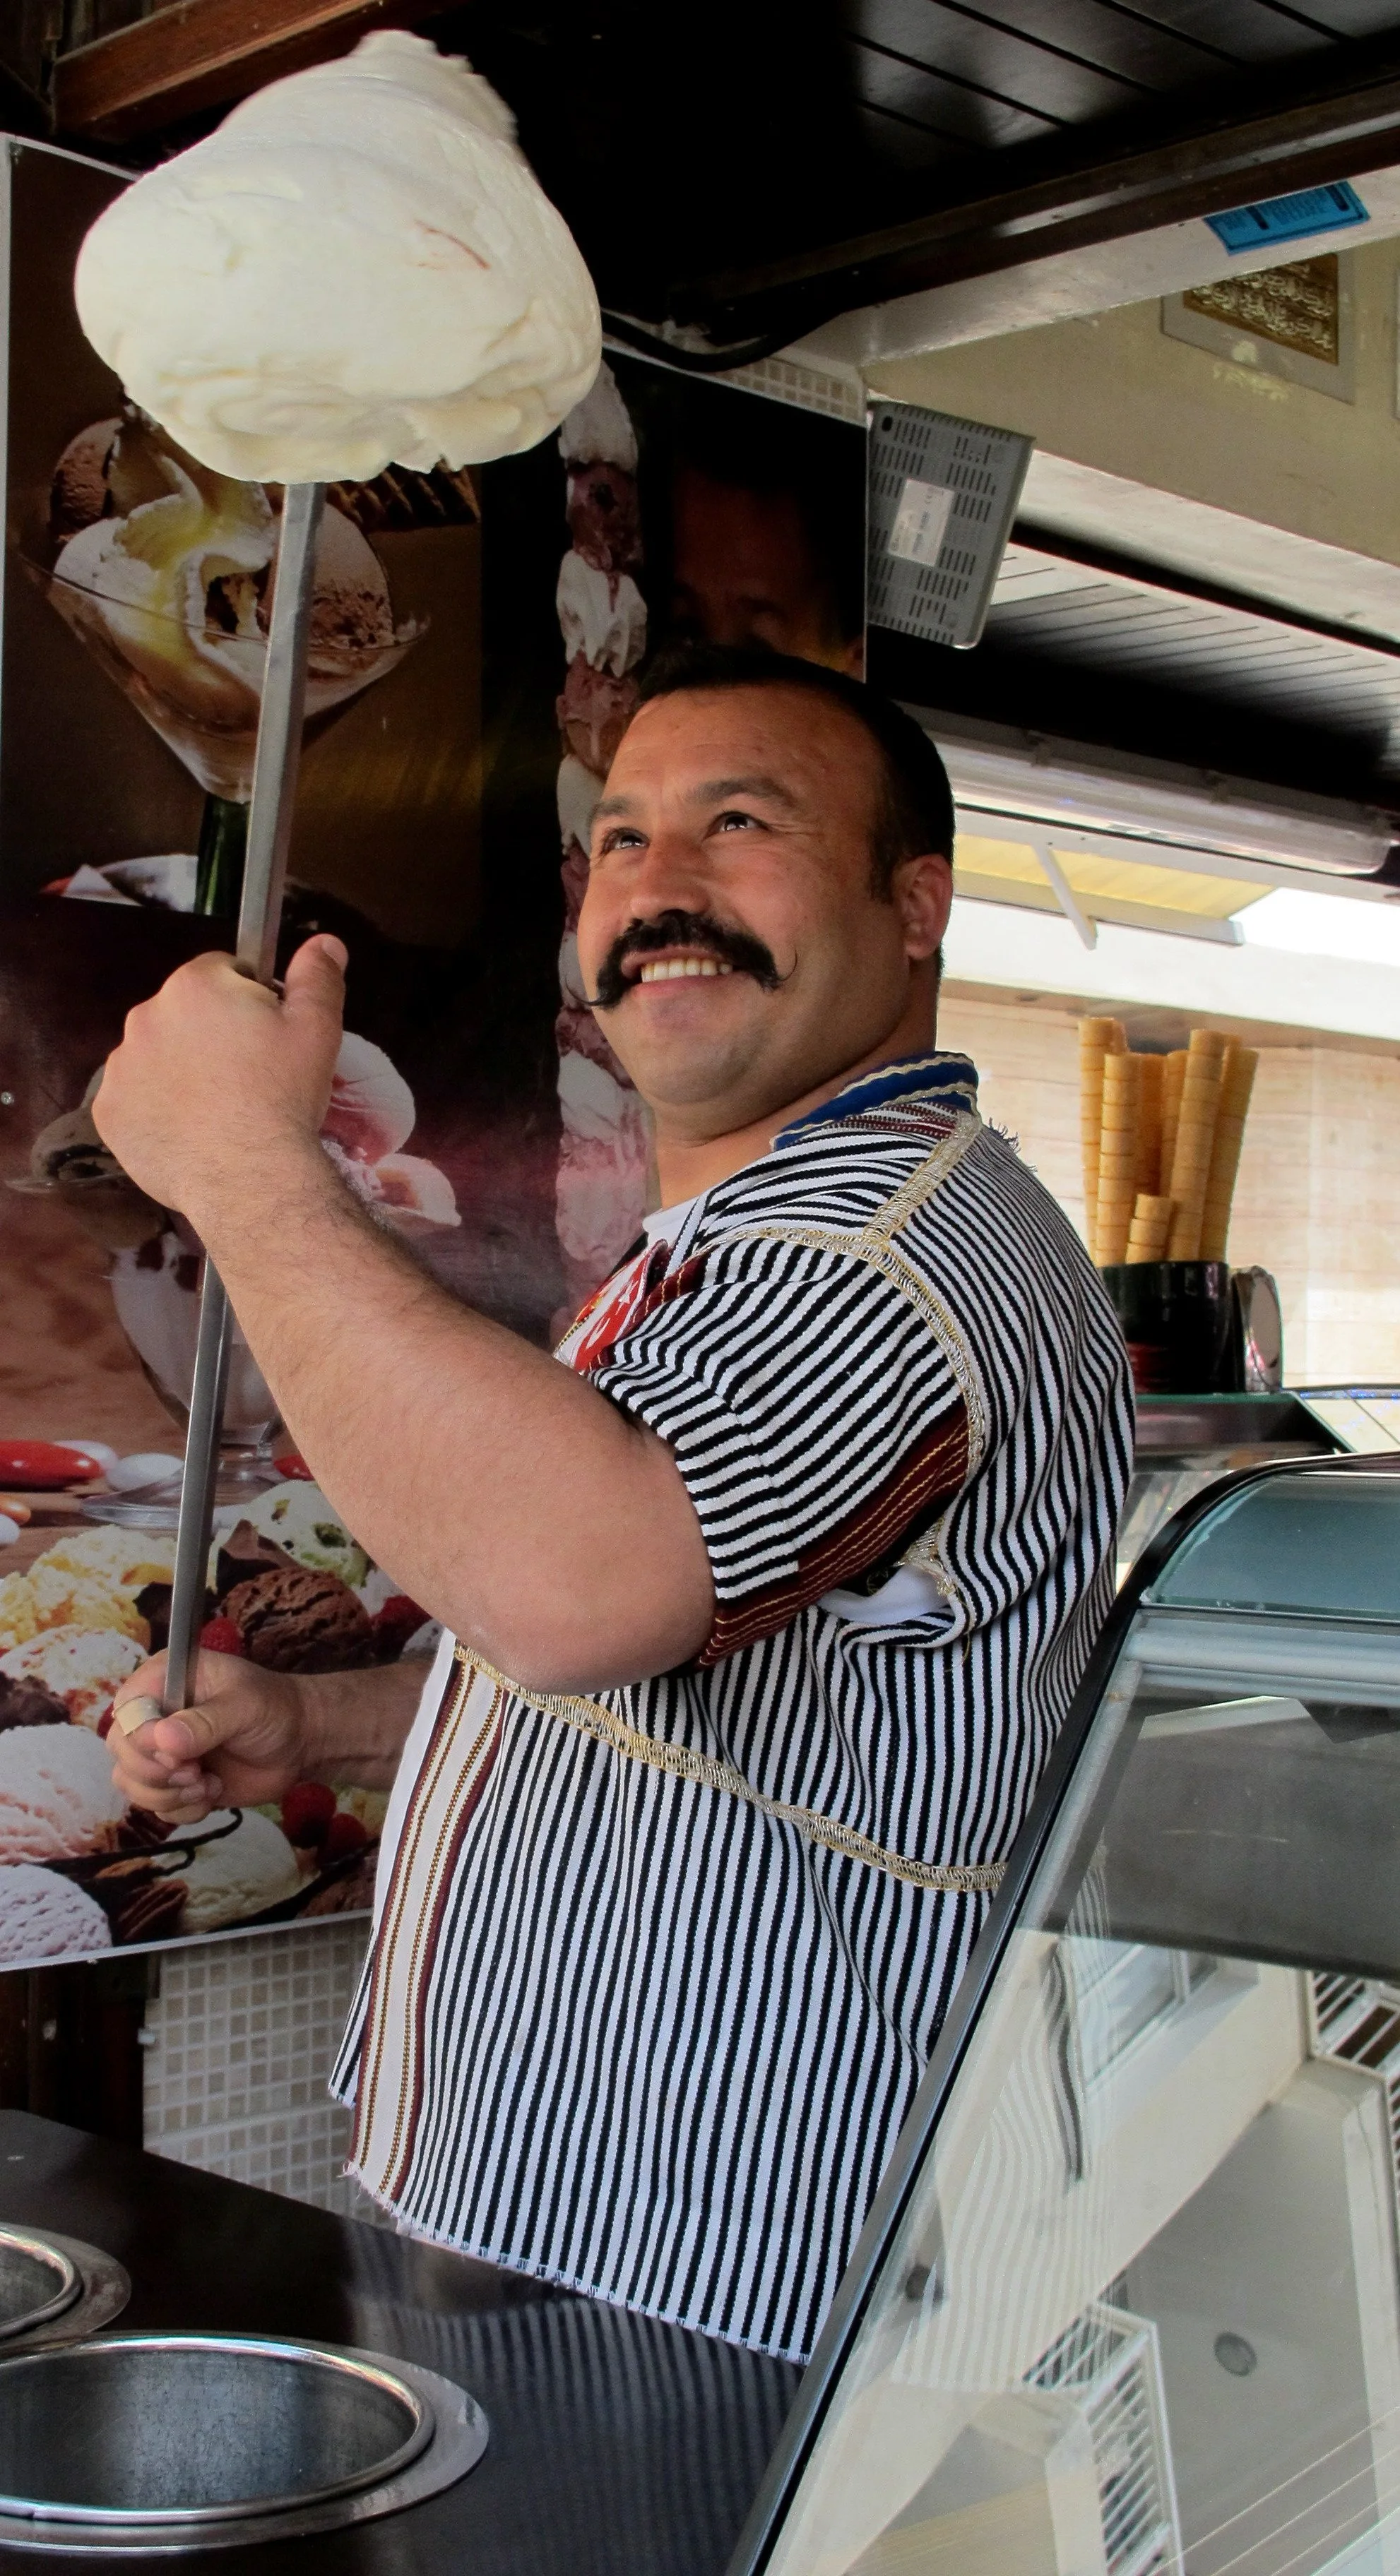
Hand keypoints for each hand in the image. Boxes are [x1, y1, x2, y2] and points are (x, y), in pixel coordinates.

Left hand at [91, 935, 347, 1224]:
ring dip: (179, 1070)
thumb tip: (325, 942)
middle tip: (246, 1077)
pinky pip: (134, 1100)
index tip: (265, 1036)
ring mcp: (121, 1066)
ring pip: (156, 1055)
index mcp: (195, 985)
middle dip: (209, 1034)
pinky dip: (156, 1110)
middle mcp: (146, 1015)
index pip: (220, 971)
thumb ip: (317, 978)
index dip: (248, 1001)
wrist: (249, 1176)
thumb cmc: (284, 1097)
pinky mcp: (109, 1112)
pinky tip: (189, 1132)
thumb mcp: (317, 1031)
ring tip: (217, 1110)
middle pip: (183, 1013)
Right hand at [111, 1648, 310, 1824]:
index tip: (176, 1757)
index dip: (142, 1740)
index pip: (126, 1711)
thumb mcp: (245, 1706)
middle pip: (121, 1751)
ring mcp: (161, 1751)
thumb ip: (206, 1723)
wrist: (300, 1743)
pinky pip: (153, 1806)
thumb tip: (164, 1740)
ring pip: (130, 1783)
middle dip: (156, 1773)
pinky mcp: (173, 1783)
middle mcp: (155, 1714)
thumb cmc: (274, 1709)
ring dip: (167, 1795)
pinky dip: (180, 1809)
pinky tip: (211, 1795)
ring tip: (207, 1786)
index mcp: (164, 1679)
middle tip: (196, 1774)